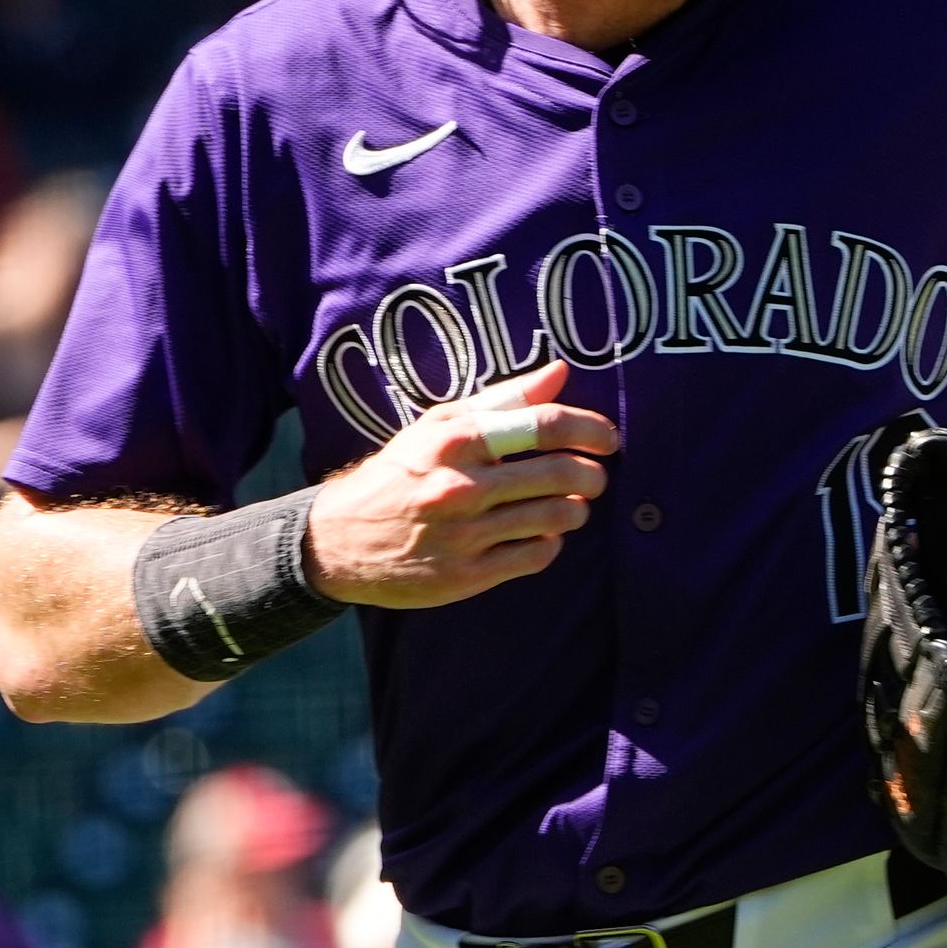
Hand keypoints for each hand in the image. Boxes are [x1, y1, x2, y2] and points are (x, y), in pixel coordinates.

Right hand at [300, 360, 616, 609]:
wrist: (338, 540)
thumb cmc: (400, 472)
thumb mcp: (439, 425)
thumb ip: (502, 399)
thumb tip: (559, 371)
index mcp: (454, 441)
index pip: (542, 425)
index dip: (589, 429)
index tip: (608, 438)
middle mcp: (460, 486)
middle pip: (560, 474)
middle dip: (592, 474)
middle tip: (594, 476)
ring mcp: (463, 535)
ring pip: (556, 518)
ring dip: (577, 510)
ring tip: (571, 505)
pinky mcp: (465, 576)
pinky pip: (536, 556)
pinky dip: (550, 543)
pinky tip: (540, 534)